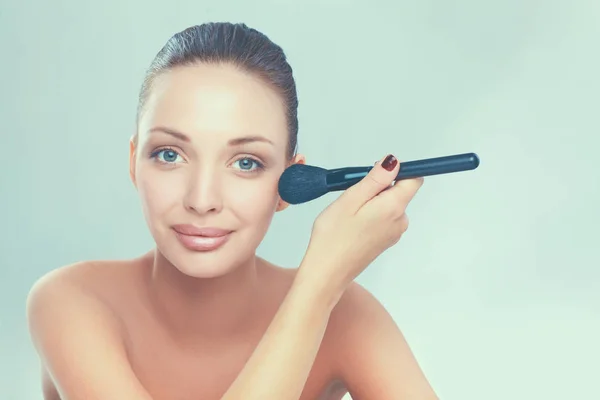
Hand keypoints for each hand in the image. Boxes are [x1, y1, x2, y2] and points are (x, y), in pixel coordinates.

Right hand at [298, 154, 423, 293]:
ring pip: (388, 205)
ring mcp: (393, 233)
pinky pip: (383, 218)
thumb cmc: (333, 238)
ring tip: (349, 213)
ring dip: (371, 202)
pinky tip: (351, 224)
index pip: (413, 179)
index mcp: (394, 207)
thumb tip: (393, 162)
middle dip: (378, 187)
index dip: (397, 170)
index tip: (376, 171)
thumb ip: (376, 179)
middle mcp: (400, 221)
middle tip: (353, 195)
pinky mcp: (384, 241)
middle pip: (398, 191)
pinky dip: (370, 215)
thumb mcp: (351, 199)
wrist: (327, 272)